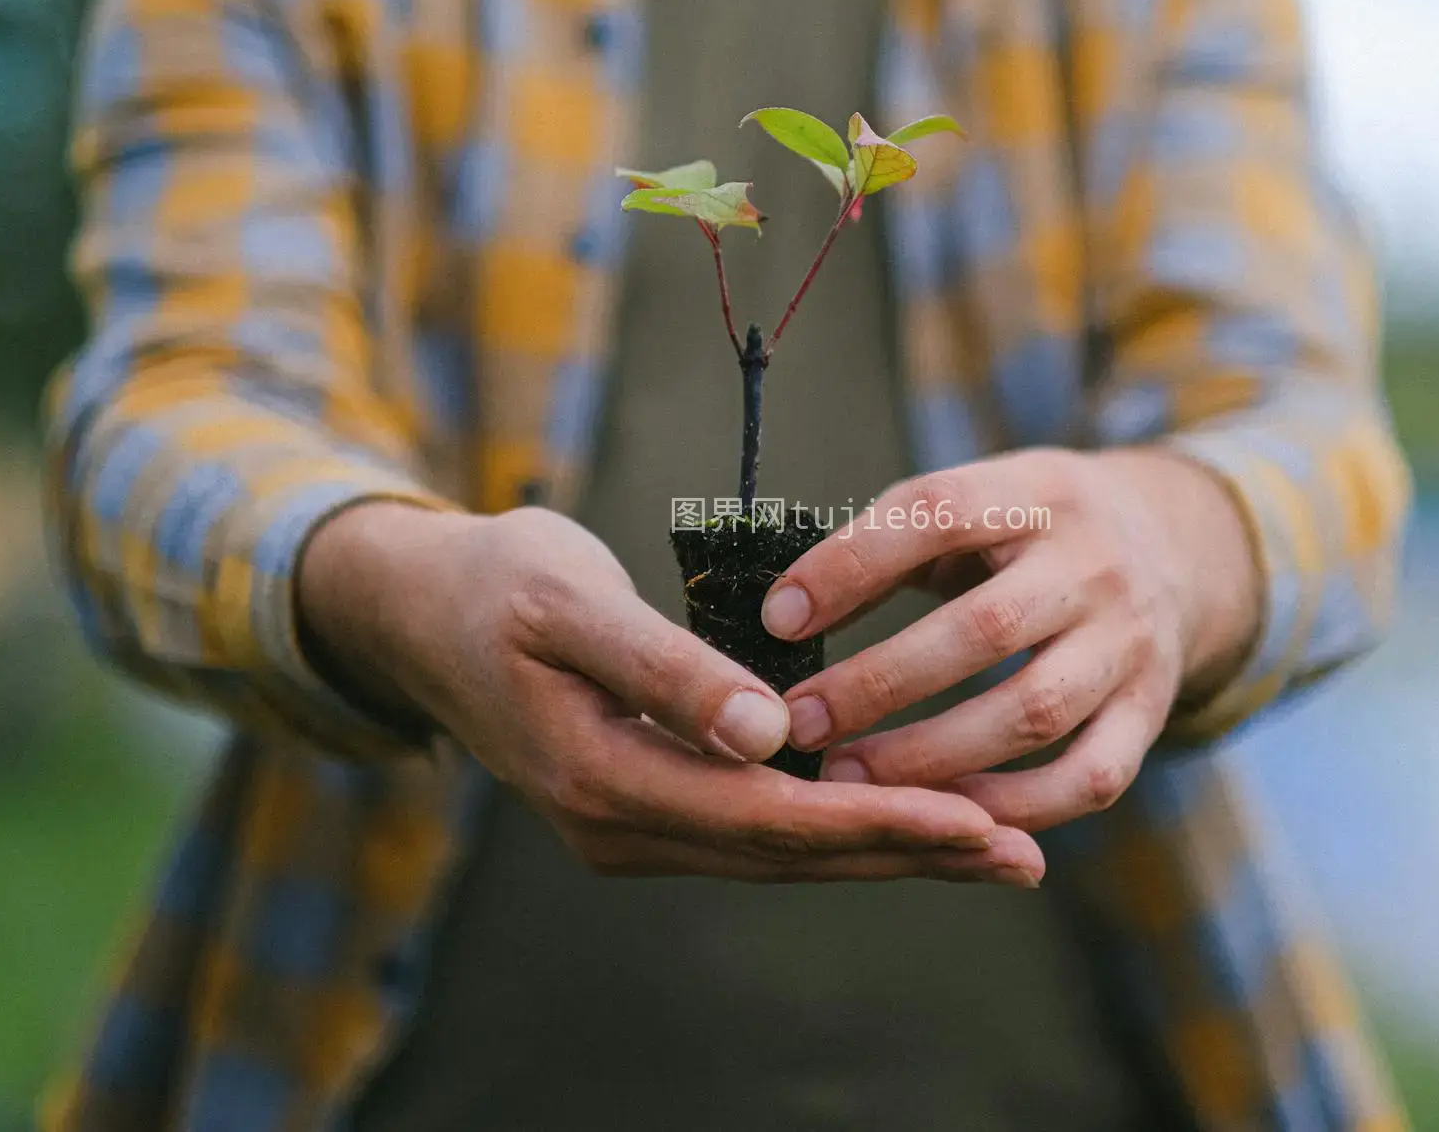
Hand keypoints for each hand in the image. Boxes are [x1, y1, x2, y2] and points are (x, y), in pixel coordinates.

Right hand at [298, 502, 1043, 884]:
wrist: (417, 612)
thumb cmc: (495, 584)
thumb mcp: (569, 600)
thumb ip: (667, 666)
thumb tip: (769, 733)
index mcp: (602, 776)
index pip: (769, 816)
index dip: (878, 819)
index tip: (976, 820)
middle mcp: (618, 824)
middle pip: (790, 852)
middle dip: (908, 852)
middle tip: (1022, 854)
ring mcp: (629, 825)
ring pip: (780, 850)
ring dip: (885, 849)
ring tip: (992, 848)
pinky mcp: (644, 805)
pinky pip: (758, 829)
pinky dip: (837, 825)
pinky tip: (902, 817)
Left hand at [764, 448, 1259, 832]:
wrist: (1175, 549)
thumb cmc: (1030, 534)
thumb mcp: (975, 505)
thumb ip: (889, 545)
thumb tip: (784, 612)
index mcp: (1037, 492)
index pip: (939, 512)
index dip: (852, 564)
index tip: (778, 618)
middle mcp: (1093, 564)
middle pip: (985, 629)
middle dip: (880, 683)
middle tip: (798, 723)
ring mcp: (1131, 643)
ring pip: (1033, 712)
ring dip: (931, 756)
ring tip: (847, 779)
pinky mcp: (1151, 711)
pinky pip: (1088, 777)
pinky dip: (1014, 806)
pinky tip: (942, 816)